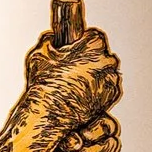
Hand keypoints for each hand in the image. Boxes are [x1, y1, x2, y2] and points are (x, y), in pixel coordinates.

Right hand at [23, 18, 120, 143]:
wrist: (50, 115)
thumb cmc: (46, 85)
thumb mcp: (40, 53)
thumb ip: (48, 40)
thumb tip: (51, 39)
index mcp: (93, 47)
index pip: (94, 36)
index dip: (83, 42)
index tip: (77, 48)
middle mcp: (106, 62)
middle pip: (102, 54)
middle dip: (91, 59)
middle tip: (75, 67)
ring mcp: (110, 80)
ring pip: (106, 71)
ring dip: (97, 74)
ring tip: (78, 83)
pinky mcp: (112, 97)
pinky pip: (108, 87)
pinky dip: (100, 89)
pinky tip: (84, 93)